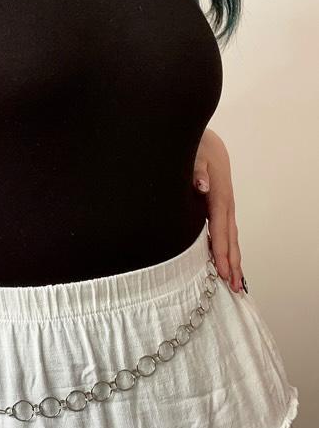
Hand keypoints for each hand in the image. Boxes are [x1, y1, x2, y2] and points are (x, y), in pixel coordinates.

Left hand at [193, 128, 244, 293]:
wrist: (205, 139)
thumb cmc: (197, 147)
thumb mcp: (193, 155)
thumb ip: (195, 170)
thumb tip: (202, 186)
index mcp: (218, 195)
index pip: (220, 229)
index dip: (221, 252)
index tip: (223, 272)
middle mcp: (225, 204)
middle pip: (230, 239)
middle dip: (233, 264)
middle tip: (235, 288)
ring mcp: (224, 206)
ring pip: (230, 237)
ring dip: (233, 260)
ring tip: (235, 283)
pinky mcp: (218, 207)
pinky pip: (224, 232)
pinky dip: (226, 249)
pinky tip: (224, 262)